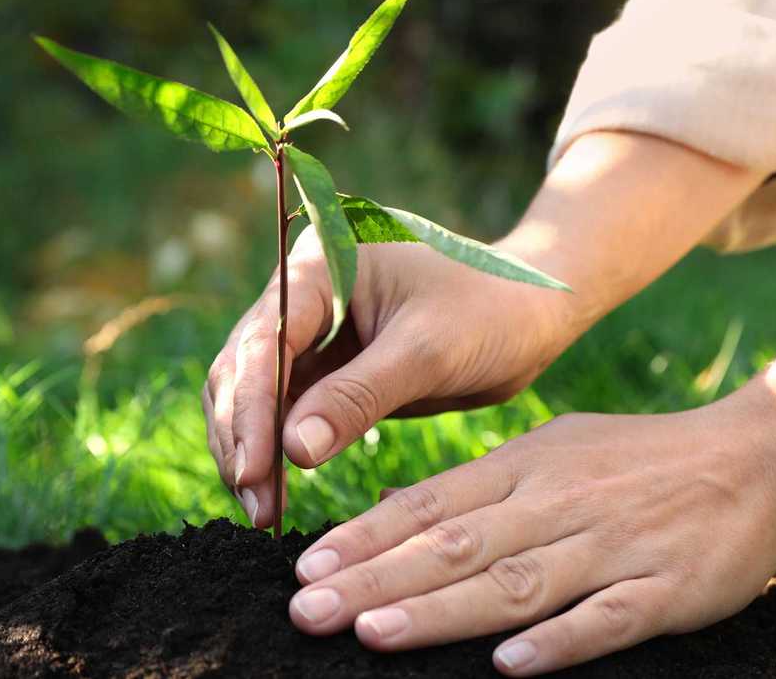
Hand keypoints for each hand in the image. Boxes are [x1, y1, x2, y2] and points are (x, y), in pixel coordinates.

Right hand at [203, 226, 575, 526]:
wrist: (533, 315)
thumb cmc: (492, 313)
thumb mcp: (427, 352)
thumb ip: (358, 397)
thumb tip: (292, 451)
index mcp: (321, 263)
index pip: (266, 339)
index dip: (252, 408)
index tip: (252, 470)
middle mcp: (303, 293)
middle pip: (244, 368)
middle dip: (243, 437)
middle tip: (255, 505)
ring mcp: (311, 333)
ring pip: (254, 395)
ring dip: (251, 451)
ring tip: (263, 512)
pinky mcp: (326, 370)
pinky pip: (284, 414)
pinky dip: (276, 453)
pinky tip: (276, 496)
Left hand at [286, 402, 775, 674]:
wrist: (758, 455)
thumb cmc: (639, 458)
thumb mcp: (554, 449)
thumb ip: (483, 484)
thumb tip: (403, 509)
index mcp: (525, 468)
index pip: (429, 503)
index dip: (366, 537)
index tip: (306, 567)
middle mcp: (556, 504)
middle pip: (454, 546)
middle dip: (376, 580)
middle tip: (307, 610)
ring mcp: (610, 546)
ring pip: (514, 582)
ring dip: (441, 610)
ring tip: (374, 631)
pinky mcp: (665, 588)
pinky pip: (607, 619)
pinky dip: (559, 641)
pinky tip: (509, 664)